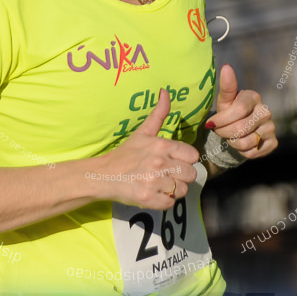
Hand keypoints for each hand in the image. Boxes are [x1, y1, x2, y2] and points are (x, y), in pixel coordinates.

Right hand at [95, 90, 199, 209]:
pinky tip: (155, 194)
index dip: (185, 159)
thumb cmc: (125, 154)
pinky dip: (164, 201)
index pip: (193, 156)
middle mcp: (160, 163)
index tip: (174, 161)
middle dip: (182, 176)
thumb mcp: (142, 132)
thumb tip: (165, 91)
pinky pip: (171, 203)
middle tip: (168, 175)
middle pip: (191, 174)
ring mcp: (155, 182)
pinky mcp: (149, 199)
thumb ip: (158, 114)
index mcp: (162, 146)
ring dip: (174, 189)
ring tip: (161, 184)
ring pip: (183, 190)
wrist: (103, 175)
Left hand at [205, 64, 276, 158]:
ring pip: (245, 142)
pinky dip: (241, 151)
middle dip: (223, 132)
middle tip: (219, 130)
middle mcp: (266, 111)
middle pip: (240, 128)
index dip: (222, 120)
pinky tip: (240, 142)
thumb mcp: (225, 100)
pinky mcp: (273, 143)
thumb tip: (226, 67)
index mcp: (254, 97)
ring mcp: (271, 128)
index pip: (238, 110)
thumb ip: (226, 85)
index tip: (210, 123)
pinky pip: (252, 153)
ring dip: (231, 142)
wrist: (239, 130)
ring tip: (229, 136)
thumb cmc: (230, 111)